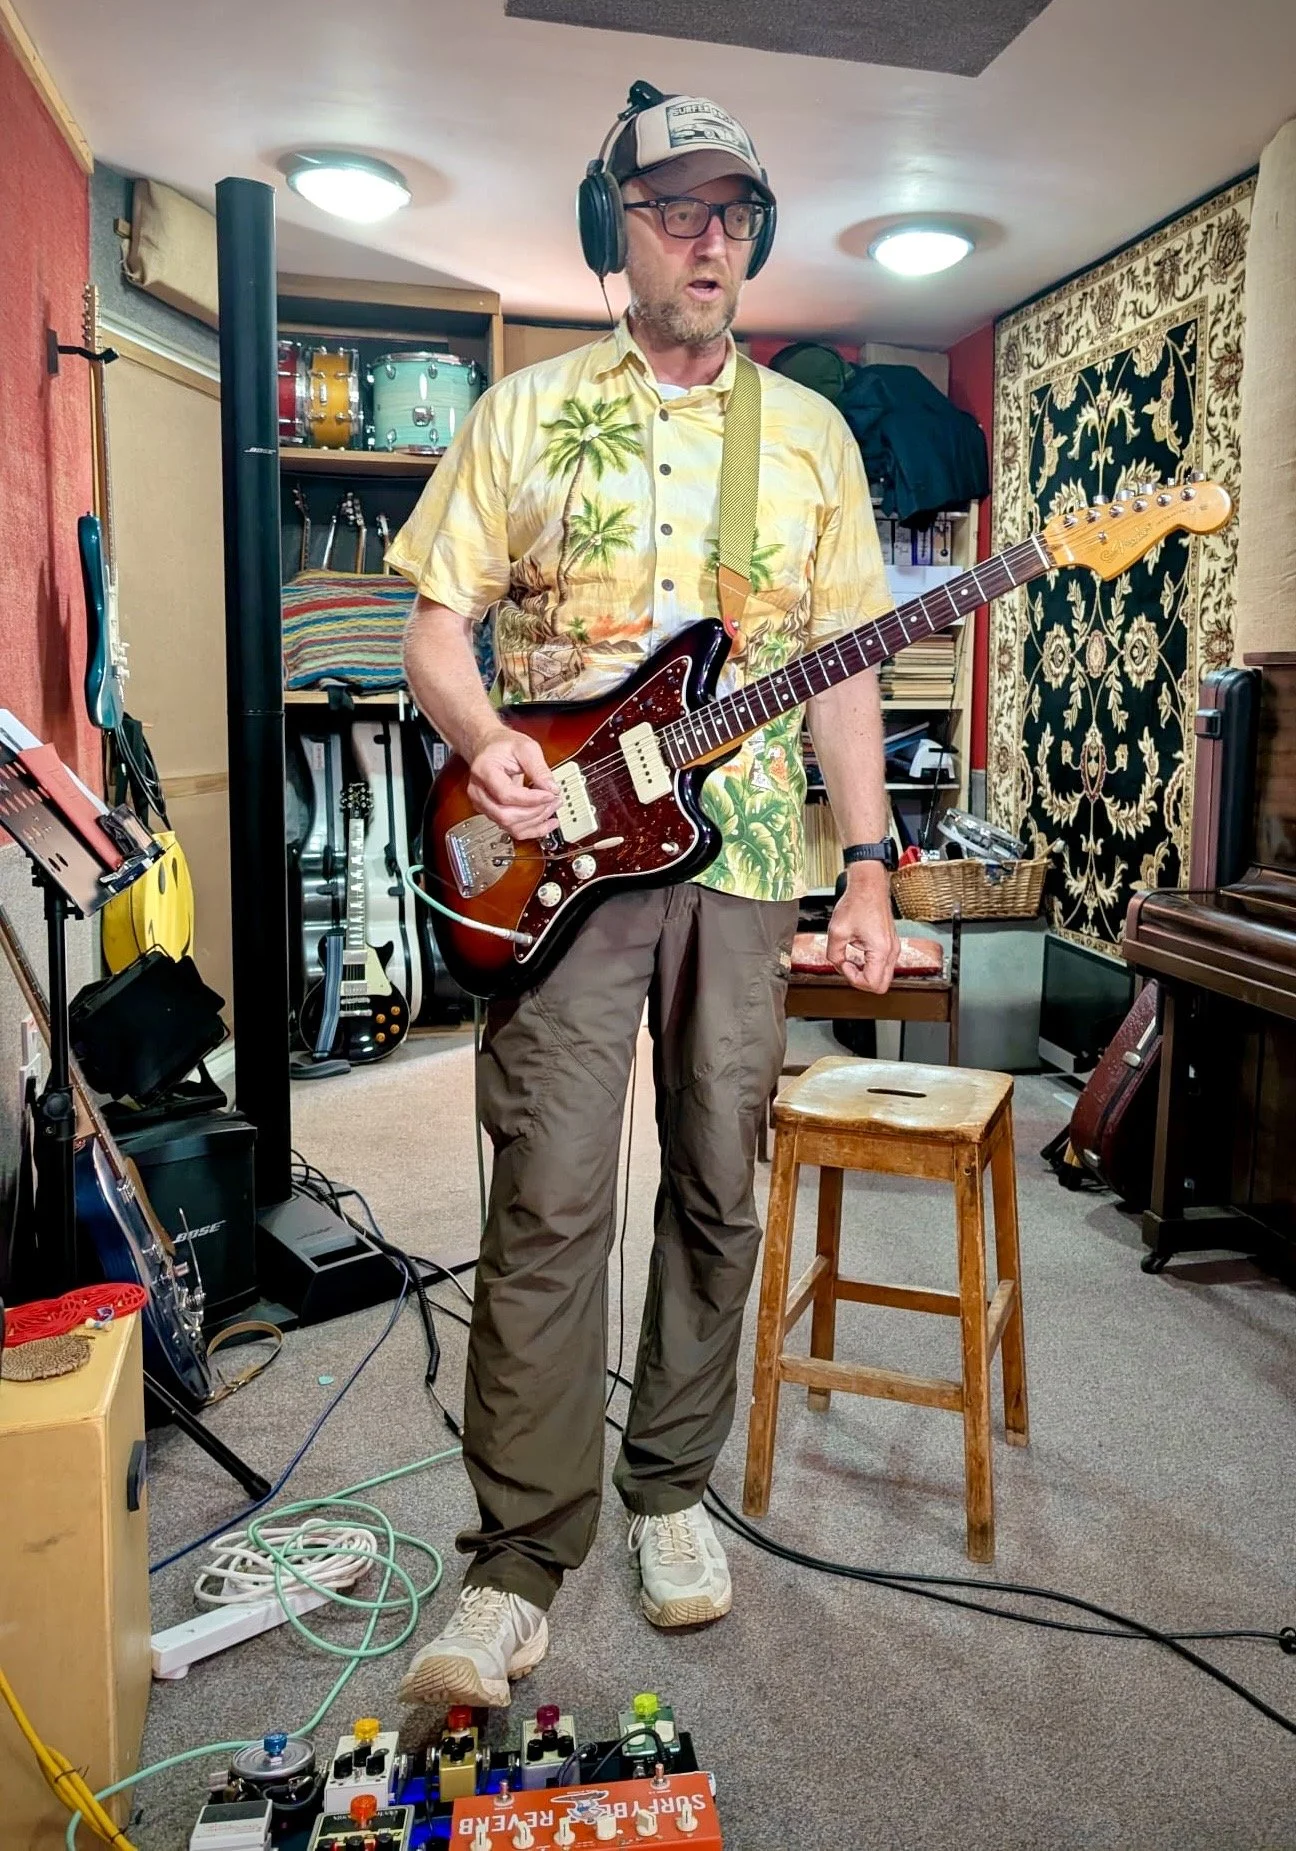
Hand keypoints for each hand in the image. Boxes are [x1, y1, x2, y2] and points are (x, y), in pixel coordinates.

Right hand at [466, 728, 559, 840]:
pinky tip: (547, 823)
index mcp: (484, 771)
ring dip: (535, 821)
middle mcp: (479, 792)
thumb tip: (551, 788)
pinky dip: (532, 829)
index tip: (550, 794)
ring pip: (509, 825)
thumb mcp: (525, 747)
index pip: (506, 794)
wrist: (489, 749)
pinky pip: (512, 829)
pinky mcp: (492, 813)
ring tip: (552, 807)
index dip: (531, 799)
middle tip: (554, 800)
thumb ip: (539, 768)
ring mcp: (483, 805)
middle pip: (506, 815)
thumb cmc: (503, 746)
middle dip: (535, 811)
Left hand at [825, 867, 899, 993]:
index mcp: (881, 950)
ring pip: (883, 977)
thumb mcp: (837, 931)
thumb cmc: (857, 903)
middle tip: (847, 966)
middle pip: (881, 986)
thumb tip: (838, 965)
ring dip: (866, 973)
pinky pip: (883, 965)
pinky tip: (858, 954)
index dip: (853, 978)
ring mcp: (894, 948)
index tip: (843, 963)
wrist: (869, 886)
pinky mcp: (891, 944)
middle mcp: (892, 951)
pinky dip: (870, 965)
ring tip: (851, 959)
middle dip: (861, 981)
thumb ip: (834, 955)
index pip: (872, 984)